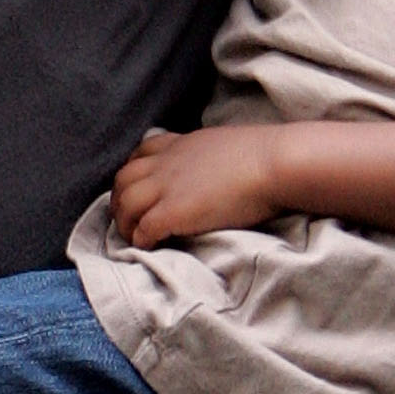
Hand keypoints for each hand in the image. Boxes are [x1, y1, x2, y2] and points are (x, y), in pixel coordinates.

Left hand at [110, 125, 281, 248]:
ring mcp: (167, 186)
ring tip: (133, 239)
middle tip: (128, 220)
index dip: (133, 174)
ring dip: (125, 224)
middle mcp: (167, 163)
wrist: (275, 164)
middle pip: (123, 179)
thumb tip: (217, 167)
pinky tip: (150, 248)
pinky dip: (141, 240)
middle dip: (120, 201)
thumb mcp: (226, 145)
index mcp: (181, 145)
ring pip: (125, 204)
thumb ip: (209, 155)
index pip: (141, 154)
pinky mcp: (173, 212)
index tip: (137, 190)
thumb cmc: (265, 156)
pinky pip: (143, 229)